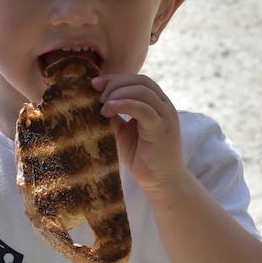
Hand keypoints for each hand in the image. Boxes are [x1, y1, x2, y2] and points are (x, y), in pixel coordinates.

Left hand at [92, 74, 185, 194]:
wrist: (161, 183)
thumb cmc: (142, 159)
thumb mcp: (123, 133)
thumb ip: (114, 116)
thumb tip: (96, 102)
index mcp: (157, 105)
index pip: (139, 81)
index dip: (117, 78)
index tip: (95, 84)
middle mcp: (165, 107)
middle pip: (141, 81)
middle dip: (115, 83)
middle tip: (97, 94)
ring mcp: (166, 116)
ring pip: (142, 91)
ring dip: (118, 93)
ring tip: (102, 105)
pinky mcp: (162, 128)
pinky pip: (143, 108)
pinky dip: (124, 104)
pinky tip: (108, 110)